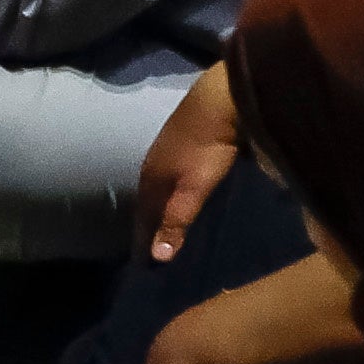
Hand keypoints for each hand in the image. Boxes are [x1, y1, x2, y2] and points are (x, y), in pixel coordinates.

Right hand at [130, 61, 240, 264]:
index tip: (143, 265)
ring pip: (158, 187)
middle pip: (147, 203)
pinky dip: (170, 191)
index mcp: (152, 179)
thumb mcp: (194, 187)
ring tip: (163, 224)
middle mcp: (152, 165)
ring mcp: (165, 150)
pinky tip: (179, 193)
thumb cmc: (209, 147)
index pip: (142, 219)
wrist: (221, 98)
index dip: (143, 241)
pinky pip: (169, 175)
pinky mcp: (180, 141)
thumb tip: (157, 257)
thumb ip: (177, 219)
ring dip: (158, 207)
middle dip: (147, 225)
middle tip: (151, 249)